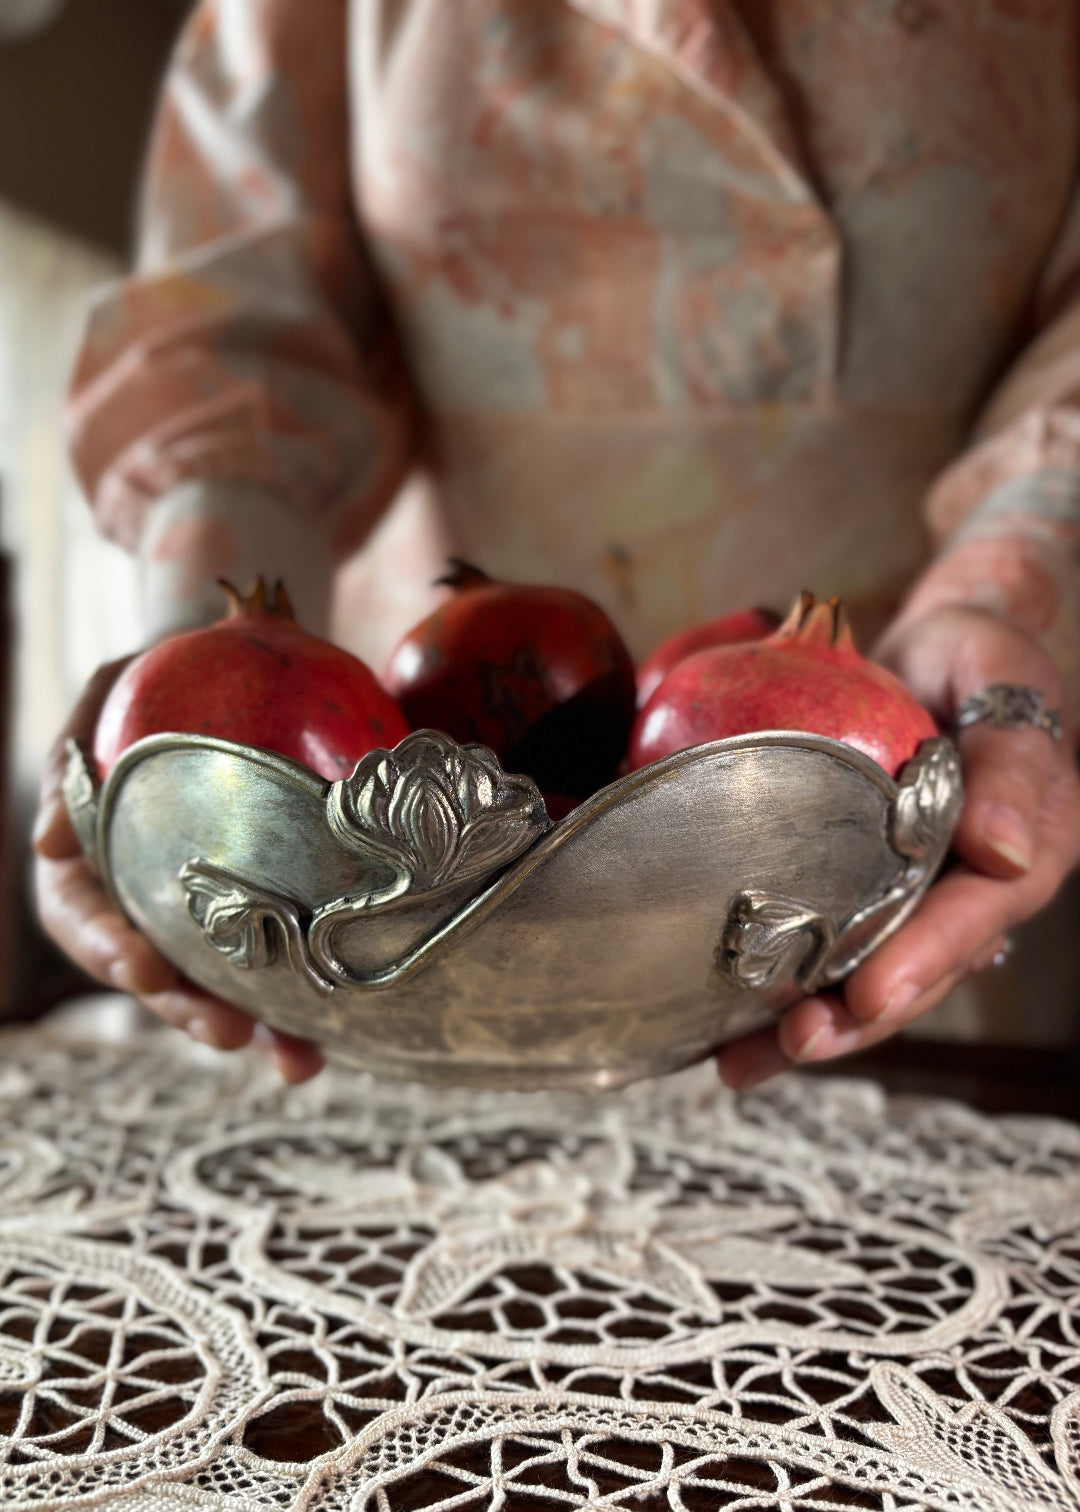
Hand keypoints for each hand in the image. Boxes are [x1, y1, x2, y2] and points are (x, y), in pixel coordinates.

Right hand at [33, 660, 323, 1082]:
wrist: (240, 671)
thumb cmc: (162, 677)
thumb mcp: (111, 689)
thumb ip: (73, 749)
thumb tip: (45, 842)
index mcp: (91, 861)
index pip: (82, 915)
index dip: (107, 947)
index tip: (142, 969)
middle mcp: (141, 903)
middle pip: (152, 973)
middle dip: (186, 1009)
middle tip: (228, 1031)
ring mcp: (199, 918)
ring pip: (215, 988)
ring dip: (251, 1027)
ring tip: (294, 1058)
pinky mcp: (260, 917)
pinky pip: (274, 970)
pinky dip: (298, 1011)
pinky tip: (332, 1043)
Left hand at [717, 606, 1079, 1088]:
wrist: (929, 654)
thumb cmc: (971, 654)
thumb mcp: (998, 672)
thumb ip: (1012, 756)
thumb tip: (1008, 853)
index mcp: (1024, 852)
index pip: (977, 917)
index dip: (925, 961)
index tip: (872, 997)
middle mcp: (973, 893)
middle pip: (921, 971)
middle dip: (859, 1017)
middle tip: (798, 1040)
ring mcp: (917, 903)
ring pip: (870, 979)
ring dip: (814, 1026)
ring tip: (743, 1062)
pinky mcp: (866, 899)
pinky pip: (829, 954)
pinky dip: (776, 997)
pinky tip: (721, 1036)